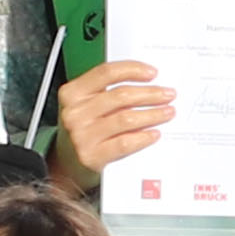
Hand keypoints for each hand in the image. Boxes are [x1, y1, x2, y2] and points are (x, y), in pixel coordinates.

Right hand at [52, 59, 173, 182]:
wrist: (67, 165)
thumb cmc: (82, 131)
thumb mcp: (86, 105)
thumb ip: (108, 92)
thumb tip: (146, 83)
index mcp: (72, 93)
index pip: (106, 73)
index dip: (133, 70)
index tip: (152, 73)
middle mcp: (75, 113)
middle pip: (121, 95)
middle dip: (150, 93)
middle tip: (168, 94)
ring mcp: (82, 135)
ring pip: (126, 118)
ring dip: (152, 114)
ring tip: (167, 112)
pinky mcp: (92, 156)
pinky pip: (125, 143)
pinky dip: (143, 137)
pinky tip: (154, 133)